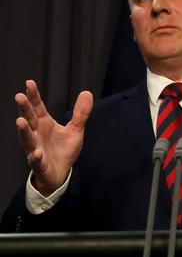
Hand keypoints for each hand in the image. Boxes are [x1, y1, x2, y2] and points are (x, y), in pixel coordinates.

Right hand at [15, 80, 92, 195]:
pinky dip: (35, 156)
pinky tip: (36, 153)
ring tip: (20, 121)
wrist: (61, 172)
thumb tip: (87, 92)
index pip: (37, 107)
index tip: (29, 83)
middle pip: (29, 119)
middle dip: (24, 109)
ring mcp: (35, 148)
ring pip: (27, 139)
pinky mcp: (39, 164)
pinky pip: (36, 160)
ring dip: (23, 131)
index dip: (33, 96)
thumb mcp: (75, 130)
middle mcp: (37, 134)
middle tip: (19, 97)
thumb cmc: (63, 149)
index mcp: (44, 123)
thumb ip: (80, 113)